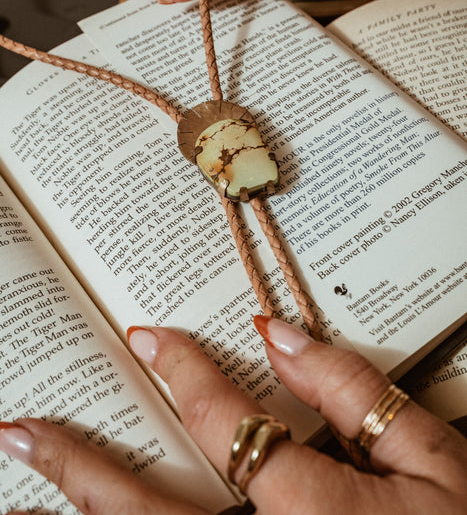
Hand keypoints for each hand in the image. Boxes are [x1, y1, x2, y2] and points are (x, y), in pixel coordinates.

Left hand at [1, 318, 465, 513]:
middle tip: (20, 434)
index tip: (149, 338)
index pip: (227, 427)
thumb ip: (354, 393)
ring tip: (23, 492)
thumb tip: (282, 335)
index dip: (185, 374)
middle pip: (148, 514)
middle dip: (78, 468)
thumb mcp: (431, 461)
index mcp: (313, 514)